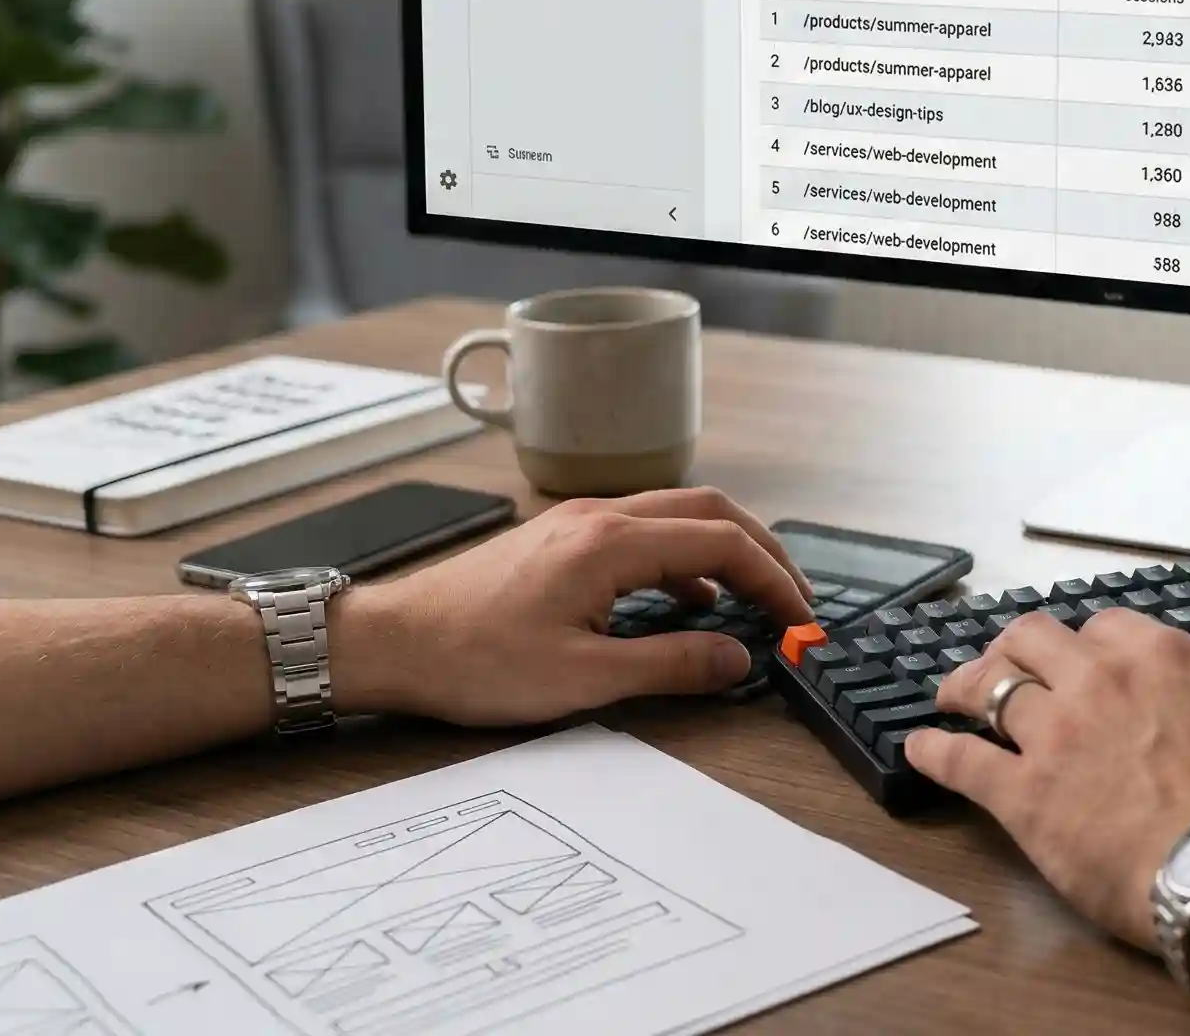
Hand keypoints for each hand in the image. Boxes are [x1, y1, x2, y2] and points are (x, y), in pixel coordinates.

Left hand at [332, 486, 812, 724]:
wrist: (388, 642)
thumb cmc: (473, 662)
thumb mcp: (582, 679)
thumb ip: (669, 664)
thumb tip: (737, 659)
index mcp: (612, 543)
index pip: (725, 541)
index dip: (775, 579)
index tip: (801, 619)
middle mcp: (601, 516)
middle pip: (711, 510)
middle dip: (764, 551)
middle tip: (794, 599)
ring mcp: (578, 522)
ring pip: (678, 514)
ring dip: (725, 549)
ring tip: (753, 598)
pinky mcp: (560, 538)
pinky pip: (644, 531)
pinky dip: (684, 557)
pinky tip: (686, 598)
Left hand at [903, 609, 1189, 948]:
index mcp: (1160, 656)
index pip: (1103, 627)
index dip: (1086, 646)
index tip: (1078, 662)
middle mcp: (1099, 679)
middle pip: (1033, 638)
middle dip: (1016, 648)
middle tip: (1004, 666)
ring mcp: (1055, 732)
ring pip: (989, 685)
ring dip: (966, 686)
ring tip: (951, 696)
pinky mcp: (1023, 793)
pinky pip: (961, 760)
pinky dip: (934, 752)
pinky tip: (918, 750)